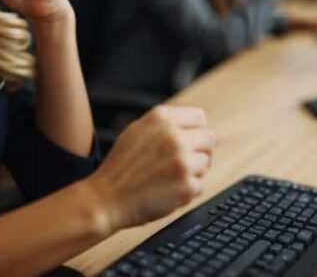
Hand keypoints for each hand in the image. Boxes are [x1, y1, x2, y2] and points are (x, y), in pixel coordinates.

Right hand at [85, 105, 216, 231]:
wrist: (107, 198)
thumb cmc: (121, 167)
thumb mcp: (137, 131)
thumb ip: (166, 124)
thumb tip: (197, 127)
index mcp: (161, 118)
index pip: (199, 118)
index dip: (195, 131)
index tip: (188, 142)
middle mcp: (173, 135)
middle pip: (209, 139)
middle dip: (198, 151)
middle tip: (179, 163)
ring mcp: (182, 160)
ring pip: (206, 163)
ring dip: (193, 172)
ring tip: (168, 177)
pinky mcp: (187, 185)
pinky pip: (200, 185)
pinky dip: (187, 191)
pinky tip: (167, 190)